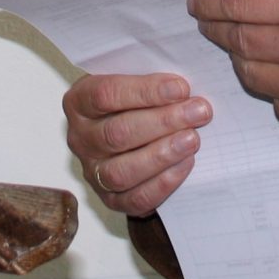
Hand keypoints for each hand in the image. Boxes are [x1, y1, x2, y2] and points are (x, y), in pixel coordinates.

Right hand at [63, 72, 210, 216]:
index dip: (145, 92)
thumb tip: (184, 83)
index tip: (181, 88)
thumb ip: (150, 78)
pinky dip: (163, 183)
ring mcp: (93, 171)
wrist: (127, 131)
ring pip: (122, 171)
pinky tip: (185, 163)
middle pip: (117, 133)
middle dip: (163, 122)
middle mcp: (80, 138)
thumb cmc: (132, 101)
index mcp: (79, 101)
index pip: (106, 95)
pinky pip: (135, 198)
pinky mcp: (110, 199)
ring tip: (193, 139)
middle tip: (198, 112)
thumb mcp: (132, 80)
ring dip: (162, 155)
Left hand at [189, 0, 278, 148]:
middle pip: (238, 40)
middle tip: (210, 23)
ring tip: (255, 49)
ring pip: (250, 74)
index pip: (237, 3)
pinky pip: (276, 105)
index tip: (196, 2)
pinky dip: (277, 92)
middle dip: (218, 30)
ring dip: (246, 60)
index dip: (210, 2)